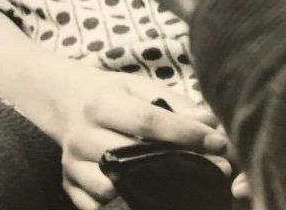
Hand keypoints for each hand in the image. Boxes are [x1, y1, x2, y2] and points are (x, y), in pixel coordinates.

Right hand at [53, 63, 228, 209]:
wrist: (69, 101)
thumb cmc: (115, 95)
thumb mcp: (141, 87)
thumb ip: (177, 104)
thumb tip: (210, 124)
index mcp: (101, 101)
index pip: (146, 120)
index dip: (185, 133)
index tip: (217, 142)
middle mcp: (82, 133)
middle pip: (130, 157)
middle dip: (177, 165)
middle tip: (214, 170)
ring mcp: (72, 162)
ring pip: (110, 188)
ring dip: (144, 190)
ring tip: (175, 184)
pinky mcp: (68, 183)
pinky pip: (94, 207)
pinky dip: (115, 207)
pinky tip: (137, 197)